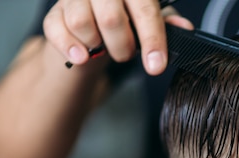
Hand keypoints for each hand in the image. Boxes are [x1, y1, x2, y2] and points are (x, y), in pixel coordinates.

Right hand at [42, 0, 192, 74]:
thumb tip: (184, 27)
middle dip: (123, 47)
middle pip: (111, 19)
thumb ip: (166, 21)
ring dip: (98, 46)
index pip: (144, 9)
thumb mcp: (150, 18)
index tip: (156, 66)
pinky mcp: (54, 13)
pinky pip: (56, 30)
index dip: (152, 40)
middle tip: (126, 54)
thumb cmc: (125, 19)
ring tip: (104, 48)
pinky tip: (82, 57)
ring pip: (82, 23)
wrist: (91, 24)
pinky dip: (71, 48)